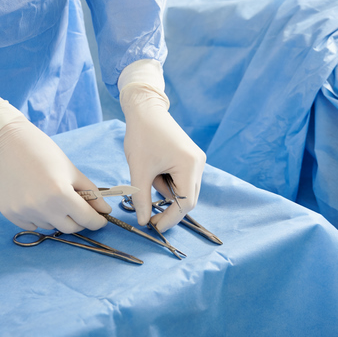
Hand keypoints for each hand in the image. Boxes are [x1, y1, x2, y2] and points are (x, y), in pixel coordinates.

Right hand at [0, 116, 110, 232]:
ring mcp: (24, 212)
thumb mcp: (71, 171)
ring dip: (57, 217)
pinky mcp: (10, 213)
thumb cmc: (43, 152)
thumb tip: (105, 210)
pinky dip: (39, 217)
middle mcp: (42, 207)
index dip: (97, 221)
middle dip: (79, 220)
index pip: (86, 219)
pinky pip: (32, 225)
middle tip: (78, 208)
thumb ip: (91, 193)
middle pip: (70, 228)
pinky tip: (35, 199)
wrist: (8, 143)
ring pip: (50, 226)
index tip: (100, 220)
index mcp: (60, 194)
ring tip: (51, 196)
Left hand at [122, 83, 205, 231]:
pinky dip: (166, 180)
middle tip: (148, 215)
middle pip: (188, 198)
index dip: (170, 218)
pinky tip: (154, 166)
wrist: (145, 109)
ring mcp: (196, 159)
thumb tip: (143, 222)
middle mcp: (199, 163)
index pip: (186, 203)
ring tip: (147, 171)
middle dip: (167, 206)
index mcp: (190, 165)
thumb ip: (142, 199)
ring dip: (164, 188)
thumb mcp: (139, 171)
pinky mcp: (190, 157)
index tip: (154, 226)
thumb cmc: (142, 136)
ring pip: (182, 188)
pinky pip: (180, 178)